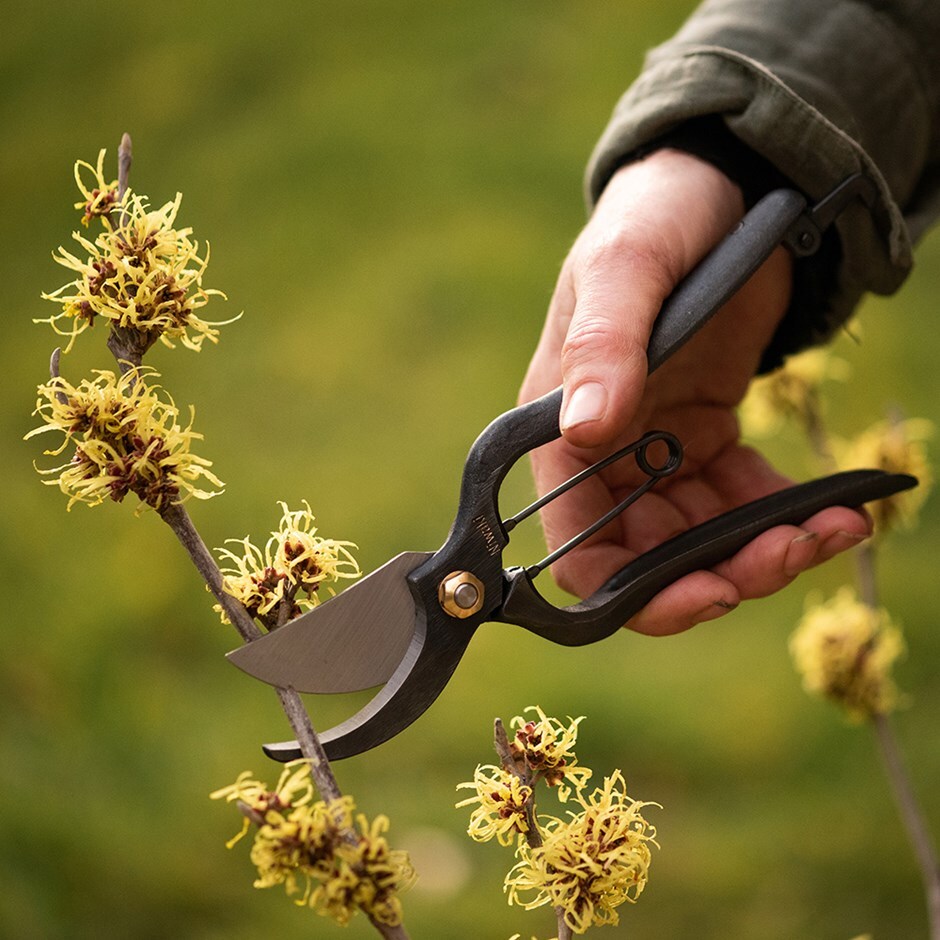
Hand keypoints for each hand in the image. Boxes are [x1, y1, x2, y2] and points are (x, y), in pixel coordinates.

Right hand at [519, 149, 870, 635]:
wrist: (722, 185)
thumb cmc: (656, 218)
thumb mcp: (626, 269)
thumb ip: (603, 347)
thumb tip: (585, 432)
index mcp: (561, 430)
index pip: (578, 548)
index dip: (633, 591)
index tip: (710, 592)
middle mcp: (603, 455)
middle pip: (649, 560)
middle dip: (722, 573)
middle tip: (792, 551)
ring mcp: (657, 450)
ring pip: (701, 541)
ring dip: (765, 549)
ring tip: (832, 526)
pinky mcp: (706, 436)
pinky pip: (742, 502)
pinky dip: (786, 514)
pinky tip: (833, 504)